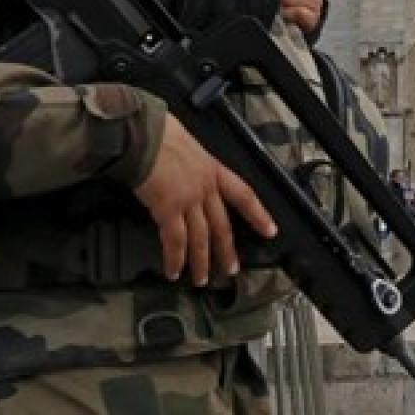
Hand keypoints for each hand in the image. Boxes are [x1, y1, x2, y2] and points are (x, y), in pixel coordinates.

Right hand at [134, 117, 278, 285]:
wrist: (144, 134)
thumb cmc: (160, 133)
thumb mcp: (189, 145)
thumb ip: (193, 164)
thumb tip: (184, 172)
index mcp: (214, 170)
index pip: (244, 195)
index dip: (258, 214)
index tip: (270, 231)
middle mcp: (206, 188)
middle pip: (222, 225)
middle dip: (226, 250)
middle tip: (231, 270)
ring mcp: (189, 200)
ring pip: (201, 238)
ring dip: (201, 262)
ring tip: (201, 280)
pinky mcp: (169, 210)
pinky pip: (175, 241)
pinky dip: (175, 259)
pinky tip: (174, 271)